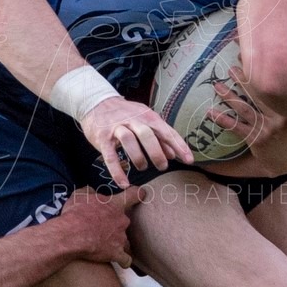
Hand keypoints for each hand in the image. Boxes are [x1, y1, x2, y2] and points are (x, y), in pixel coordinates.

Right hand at [55, 185, 140, 267]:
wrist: (72, 236)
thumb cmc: (75, 214)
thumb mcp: (80, 195)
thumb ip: (90, 192)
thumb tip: (93, 193)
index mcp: (115, 205)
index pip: (134, 195)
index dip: (138, 193)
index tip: (142, 194)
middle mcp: (122, 221)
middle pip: (125, 221)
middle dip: (116, 223)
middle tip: (102, 226)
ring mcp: (121, 238)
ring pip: (125, 240)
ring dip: (118, 241)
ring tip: (106, 244)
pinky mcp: (116, 254)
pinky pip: (126, 259)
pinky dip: (123, 261)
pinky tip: (121, 262)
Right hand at [78, 97, 192, 187]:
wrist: (96, 103)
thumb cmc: (125, 114)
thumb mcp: (145, 120)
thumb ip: (160, 137)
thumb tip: (174, 154)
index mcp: (147, 116)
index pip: (166, 131)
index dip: (178, 145)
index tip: (189, 160)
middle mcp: (133, 120)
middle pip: (147, 135)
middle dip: (157, 152)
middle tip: (163, 167)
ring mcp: (117, 128)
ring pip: (129, 141)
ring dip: (139, 157)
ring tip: (143, 168)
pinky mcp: (103, 138)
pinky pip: (110, 156)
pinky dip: (117, 171)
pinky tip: (124, 183)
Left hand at [209, 66, 286, 175]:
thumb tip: (277, 76)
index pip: (272, 86)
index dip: (259, 73)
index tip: (249, 60)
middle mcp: (280, 116)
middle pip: (257, 94)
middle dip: (242, 80)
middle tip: (230, 69)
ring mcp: (267, 128)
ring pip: (244, 108)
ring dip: (228, 96)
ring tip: (217, 86)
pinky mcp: (256, 139)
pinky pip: (236, 126)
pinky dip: (222, 119)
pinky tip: (211, 112)